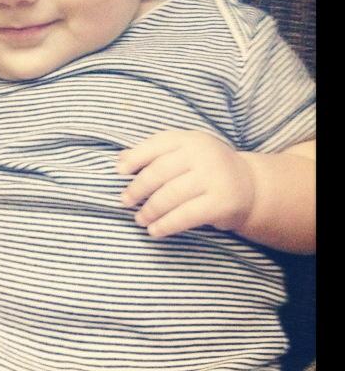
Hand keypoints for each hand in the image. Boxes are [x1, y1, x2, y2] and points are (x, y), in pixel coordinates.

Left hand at [117, 130, 256, 238]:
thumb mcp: (184, 153)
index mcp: (190, 139)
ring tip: (139, 219)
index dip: (135, 158)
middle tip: (124, 201)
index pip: (156, 145)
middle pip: (160, 172)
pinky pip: (186, 215)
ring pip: (171, 195)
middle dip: (138, 188)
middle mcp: (203, 155)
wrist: (251, 186)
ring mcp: (214, 178)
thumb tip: (119, 160)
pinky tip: (155, 231)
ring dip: (150, 210)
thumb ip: (154, 153)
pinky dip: (166, 224)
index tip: (119, 172)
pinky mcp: (222, 202)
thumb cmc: (205, 168)